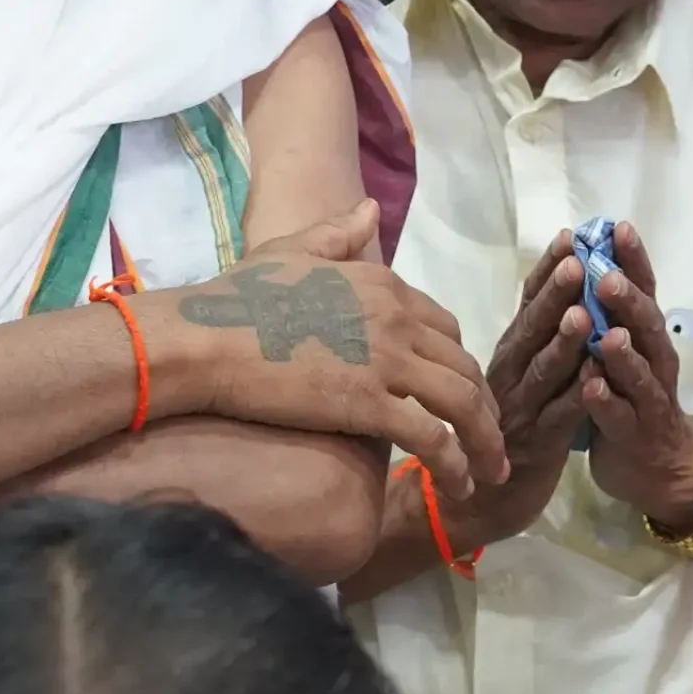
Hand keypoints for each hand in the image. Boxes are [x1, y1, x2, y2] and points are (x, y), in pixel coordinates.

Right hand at [160, 203, 506, 501]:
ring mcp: (387, 360)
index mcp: (384, 286)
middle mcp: (398, 319)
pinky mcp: (369, 403)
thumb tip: (370, 208)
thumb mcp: (291, 251)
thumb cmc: (233, 299)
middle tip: (491, 438)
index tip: (463, 393)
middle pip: (464, 366)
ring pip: (463, 402)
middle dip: (485, 406)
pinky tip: (460, 485)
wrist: (199, 339)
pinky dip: (455, 464)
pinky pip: (432, 436)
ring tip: (493, 472)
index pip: (445, 328)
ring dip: (486, 440)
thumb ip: (337, 234)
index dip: (458, 363)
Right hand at [445, 229, 599, 546]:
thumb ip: (534, 342)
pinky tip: (596, 378)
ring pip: (544, 371)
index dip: (547, 272)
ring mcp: (520, 410)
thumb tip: (559, 293)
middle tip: (577, 260)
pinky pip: (559, 417)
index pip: (528, 305)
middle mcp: (508, 376)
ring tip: (585, 313)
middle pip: (533, 329)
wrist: (484, 501)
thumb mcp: (519, 379)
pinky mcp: (536, 445)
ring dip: (564, 342)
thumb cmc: (506, 430)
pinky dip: (578, 396)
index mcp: (508, 356)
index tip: (569, 236)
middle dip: (556, 294)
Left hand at [575, 226, 692, 528]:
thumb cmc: (632, 397)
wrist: (658, 467)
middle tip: (607, 276)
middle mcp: (655, 362)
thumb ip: (613, 312)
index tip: (618, 227)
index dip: (634, 260)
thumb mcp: (625, 350)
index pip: (645, 290)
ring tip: (606, 334)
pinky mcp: (635, 435)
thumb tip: (593, 257)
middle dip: (629, 301)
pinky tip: (590, 389)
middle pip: (647, 327)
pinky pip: (620, 417)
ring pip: (639, 373)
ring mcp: (648, 400)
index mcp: (647, 336)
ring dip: (622, 353)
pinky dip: (606, 402)